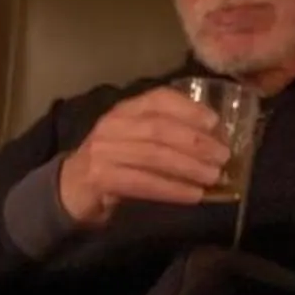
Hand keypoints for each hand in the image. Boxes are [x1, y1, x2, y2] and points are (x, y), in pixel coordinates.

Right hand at [54, 87, 231, 226]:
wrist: (71, 189)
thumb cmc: (114, 164)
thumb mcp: (136, 140)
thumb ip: (166, 135)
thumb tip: (214, 141)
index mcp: (125, 110)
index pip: (159, 99)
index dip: (189, 109)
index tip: (215, 123)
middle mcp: (113, 125)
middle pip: (160, 129)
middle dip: (196, 143)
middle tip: (223, 157)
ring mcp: (104, 150)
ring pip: (154, 155)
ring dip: (189, 167)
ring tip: (213, 177)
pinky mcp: (100, 177)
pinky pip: (143, 182)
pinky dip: (171, 189)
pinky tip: (193, 195)